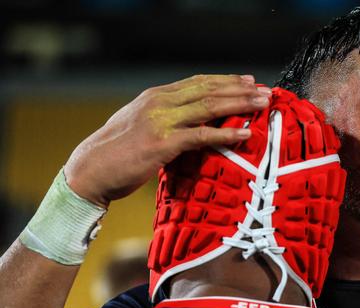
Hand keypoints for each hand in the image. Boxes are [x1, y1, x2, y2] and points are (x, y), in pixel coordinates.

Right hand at [63, 74, 270, 206]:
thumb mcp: (141, 124)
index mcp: (156, 96)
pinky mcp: (163, 144)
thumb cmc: (117, 152)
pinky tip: (244, 133)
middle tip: (265, 91)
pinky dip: (226, 133)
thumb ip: (165, 118)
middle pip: (209, 89)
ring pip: (209, 106)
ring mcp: (161, 122)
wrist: (90, 170)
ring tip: (262, 105)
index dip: (226, 80)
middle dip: (240, 89)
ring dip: (240, 104)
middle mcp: (160, 103)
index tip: (249, 81)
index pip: (199, 82)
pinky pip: (201, 136)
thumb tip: (190, 122)